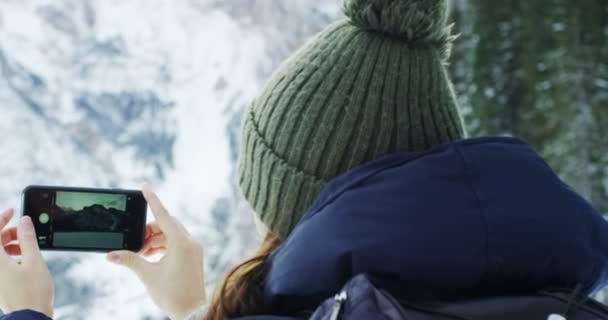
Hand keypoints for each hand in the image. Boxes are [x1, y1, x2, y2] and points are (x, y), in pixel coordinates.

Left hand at [0, 209, 53, 317]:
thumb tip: (24, 221)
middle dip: (8, 232)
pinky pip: (0, 263)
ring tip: (28, 247)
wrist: (30, 317)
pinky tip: (26, 259)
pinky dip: (10, 256)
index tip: (13, 211)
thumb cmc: (32, 292)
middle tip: (24, 230)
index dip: (2, 218)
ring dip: (10, 244)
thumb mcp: (35, 260)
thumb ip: (28, 238)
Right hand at [107, 185, 205, 319]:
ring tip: (141, 252)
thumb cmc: (173, 294)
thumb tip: (110, 254)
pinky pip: (177, 243)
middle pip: (167, 225)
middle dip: (149, 229)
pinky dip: (163, 246)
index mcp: (181, 242)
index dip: (153, 200)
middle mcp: (190, 242)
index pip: (163, 215)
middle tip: (135, 241)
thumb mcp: (148, 275)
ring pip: (171, 234)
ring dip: (155, 239)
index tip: (145, 186)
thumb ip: (130, 260)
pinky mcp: (194, 257)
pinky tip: (151, 255)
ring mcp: (194, 249)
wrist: (192, 312)